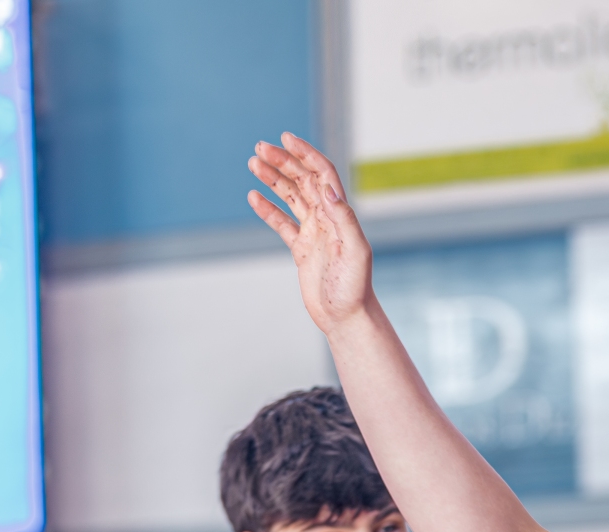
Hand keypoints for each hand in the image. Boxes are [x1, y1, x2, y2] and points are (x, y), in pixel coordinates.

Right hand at [247, 132, 373, 334]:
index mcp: (340, 215)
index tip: (286, 139)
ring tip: (253, 162)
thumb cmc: (355, 288)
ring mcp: (314, 233)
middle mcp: (328, 220)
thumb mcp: (355, 252)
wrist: (346, 317)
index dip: (306, 154)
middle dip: (283, 161)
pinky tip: (253, 197)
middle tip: (259, 148)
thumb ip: (344, 219)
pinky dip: (268, 209)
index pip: (323, 174)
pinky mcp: (302, 249)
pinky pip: (282, 223)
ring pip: (291, 197)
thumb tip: (328, 190)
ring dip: (273, 178)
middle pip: (303, 180)